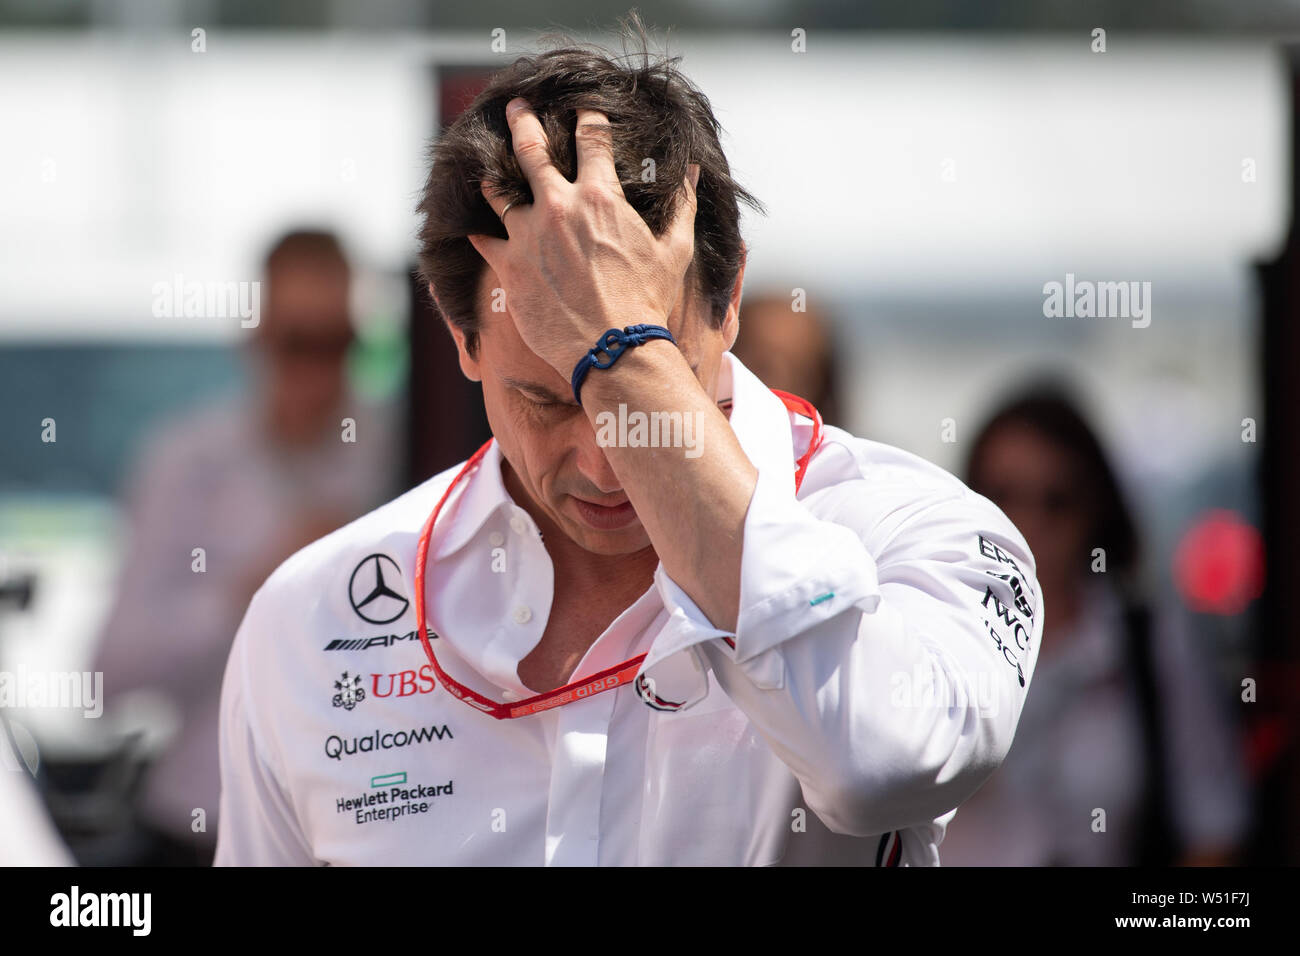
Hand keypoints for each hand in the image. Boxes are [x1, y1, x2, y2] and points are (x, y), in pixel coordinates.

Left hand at [467, 97, 699, 377]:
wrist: (613, 348)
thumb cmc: (647, 301)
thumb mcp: (675, 250)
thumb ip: (683, 204)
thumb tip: (694, 171)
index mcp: (601, 196)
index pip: (590, 138)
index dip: (586, 118)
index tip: (581, 109)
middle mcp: (559, 206)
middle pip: (531, 149)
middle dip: (522, 121)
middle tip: (515, 107)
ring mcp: (529, 235)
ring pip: (497, 191)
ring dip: (492, 176)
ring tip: (486, 168)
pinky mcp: (509, 266)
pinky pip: (483, 239)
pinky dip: (478, 230)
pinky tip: (473, 226)